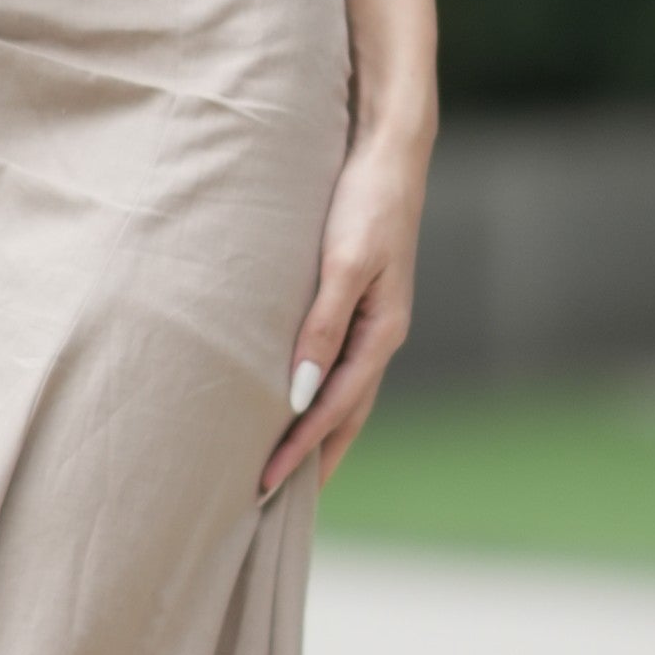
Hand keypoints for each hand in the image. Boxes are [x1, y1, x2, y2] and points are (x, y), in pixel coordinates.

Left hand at [260, 123, 427, 501]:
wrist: (390, 155)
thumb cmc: (365, 203)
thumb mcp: (343, 264)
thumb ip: (322, 327)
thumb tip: (300, 391)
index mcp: (382, 332)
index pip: (334, 409)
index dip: (300, 449)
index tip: (264, 483)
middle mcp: (382, 336)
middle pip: (346, 415)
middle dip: (314, 459)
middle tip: (272, 500)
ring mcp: (376, 322)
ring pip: (345, 395)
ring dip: (319, 435)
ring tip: (288, 469)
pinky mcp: (362, 304)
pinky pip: (340, 367)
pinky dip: (321, 398)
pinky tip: (299, 404)